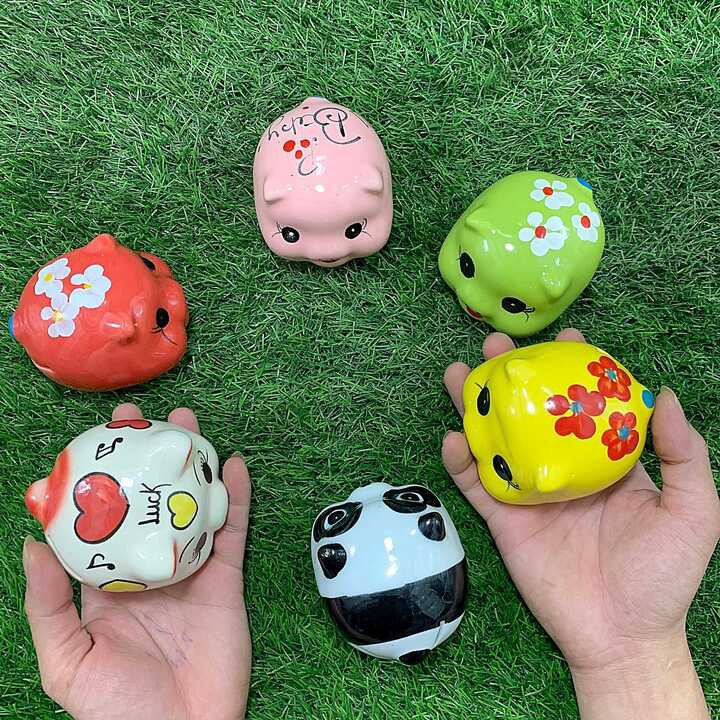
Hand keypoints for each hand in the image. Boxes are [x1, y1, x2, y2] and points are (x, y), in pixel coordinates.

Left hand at [23, 404, 251, 719]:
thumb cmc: (116, 708)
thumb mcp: (67, 662)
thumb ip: (48, 605)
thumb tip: (32, 543)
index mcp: (107, 583)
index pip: (102, 521)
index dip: (100, 480)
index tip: (95, 440)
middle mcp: (149, 567)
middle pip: (150, 502)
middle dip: (147, 459)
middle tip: (144, 418)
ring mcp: (190, 570)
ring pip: (191, 506)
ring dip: (191, 466)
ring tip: (187, 426)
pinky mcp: (225, 579)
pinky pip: (231, 531)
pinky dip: (235, 497)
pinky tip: (232, 466)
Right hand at [442, 329, 719, 718]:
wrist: (621, 635)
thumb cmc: (664, 574)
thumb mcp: (692, 511)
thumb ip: (683, 454)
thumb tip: (664, 394)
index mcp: (603, 460)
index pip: (584, 403)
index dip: (575, 368)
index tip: (567, 339)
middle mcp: (561, 467)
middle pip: (530, 412)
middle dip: (512, 377)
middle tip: (496, 346)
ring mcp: (529, 491)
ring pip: (495, 439)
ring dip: (473, 406)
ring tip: (459, 374)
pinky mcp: (504, 519)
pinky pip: (477, 484)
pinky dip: (460, 460)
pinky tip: (454, 438)